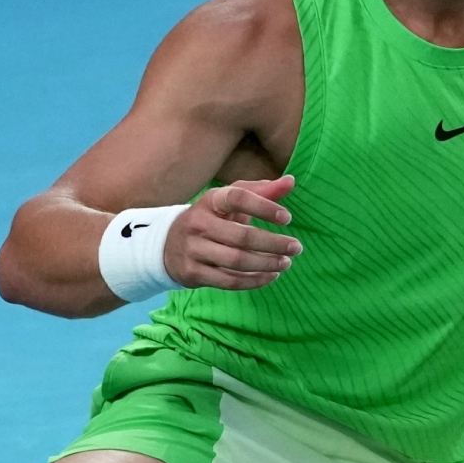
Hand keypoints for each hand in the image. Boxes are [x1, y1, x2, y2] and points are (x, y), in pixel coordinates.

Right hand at [163, 175, 303, 289]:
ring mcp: (193, 250)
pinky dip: (254, 281)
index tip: (287, 218)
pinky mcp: (193, 273)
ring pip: (236, 261)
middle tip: (296, 247)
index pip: (237, 198)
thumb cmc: (211, 219)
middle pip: (241, 236)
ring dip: (266, 263)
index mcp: (210, 201)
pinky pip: (228, 281)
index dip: (264, 207)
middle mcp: (198, 223)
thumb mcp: (230, 203)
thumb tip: (291, 181)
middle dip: (273, 243)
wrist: (167, 245)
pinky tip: (270, 276)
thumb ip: (261, 191)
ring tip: (286, 263)